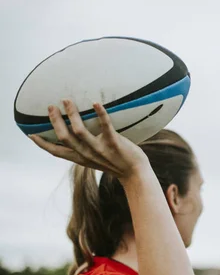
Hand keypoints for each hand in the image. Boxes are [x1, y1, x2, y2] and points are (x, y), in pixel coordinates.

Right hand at [30, 100, 148, 180]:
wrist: (135, 174)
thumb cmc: (116, 164)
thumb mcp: (95, 160)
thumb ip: (84, 151)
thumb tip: (75, 136)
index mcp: (81, 159)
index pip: (56, 152)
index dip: (42, 144)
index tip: (30, 134)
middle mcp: (87, 155)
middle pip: (64, 137)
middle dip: (55, 121)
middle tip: (51, 106)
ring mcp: (100, 149)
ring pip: (79, 131)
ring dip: (71, 114)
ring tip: (67, 100)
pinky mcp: (114, 144)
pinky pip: (105, 127)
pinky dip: (100, 114)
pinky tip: (95, 103)